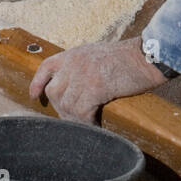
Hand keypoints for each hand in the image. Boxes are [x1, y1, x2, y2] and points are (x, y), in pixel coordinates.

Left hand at [29, 37, 168, 122]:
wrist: (146, 57)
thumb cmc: (128, 58)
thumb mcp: (98, 54)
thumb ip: (83, 66)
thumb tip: (77, 86)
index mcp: (74, 54)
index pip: (46, 67)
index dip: (37, 83)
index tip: (35, 97)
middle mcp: (74, 63)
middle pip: (54, 92)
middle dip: (61, 108)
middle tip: (73, 118)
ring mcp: (83, 75)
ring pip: (67, 105)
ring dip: (74, 119)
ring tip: (85, 125)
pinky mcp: (94, 88)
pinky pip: (82, 112)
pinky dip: (87, 123)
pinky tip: (95, 127)